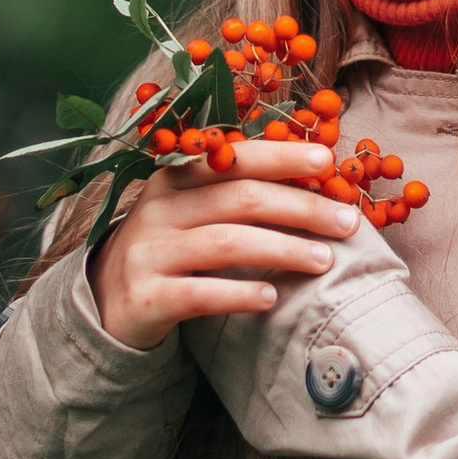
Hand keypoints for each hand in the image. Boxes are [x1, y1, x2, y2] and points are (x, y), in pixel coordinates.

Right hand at [89, 136, 358, 353]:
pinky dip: (240, 294)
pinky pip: (200, 294)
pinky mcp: (146, 298)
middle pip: (239, 199)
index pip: (233, 158)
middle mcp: (159, 209)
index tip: (327, 159)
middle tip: (347, 222)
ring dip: (283, 249)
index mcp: (174, 178)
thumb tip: (315, 177)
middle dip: (300, 208)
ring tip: (325, 260)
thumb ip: (236, 192)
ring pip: (225, 243)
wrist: (110, 302)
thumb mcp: (192, 210)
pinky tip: (273, 297)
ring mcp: (148, 253)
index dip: (281, 156)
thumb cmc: (171, 247)